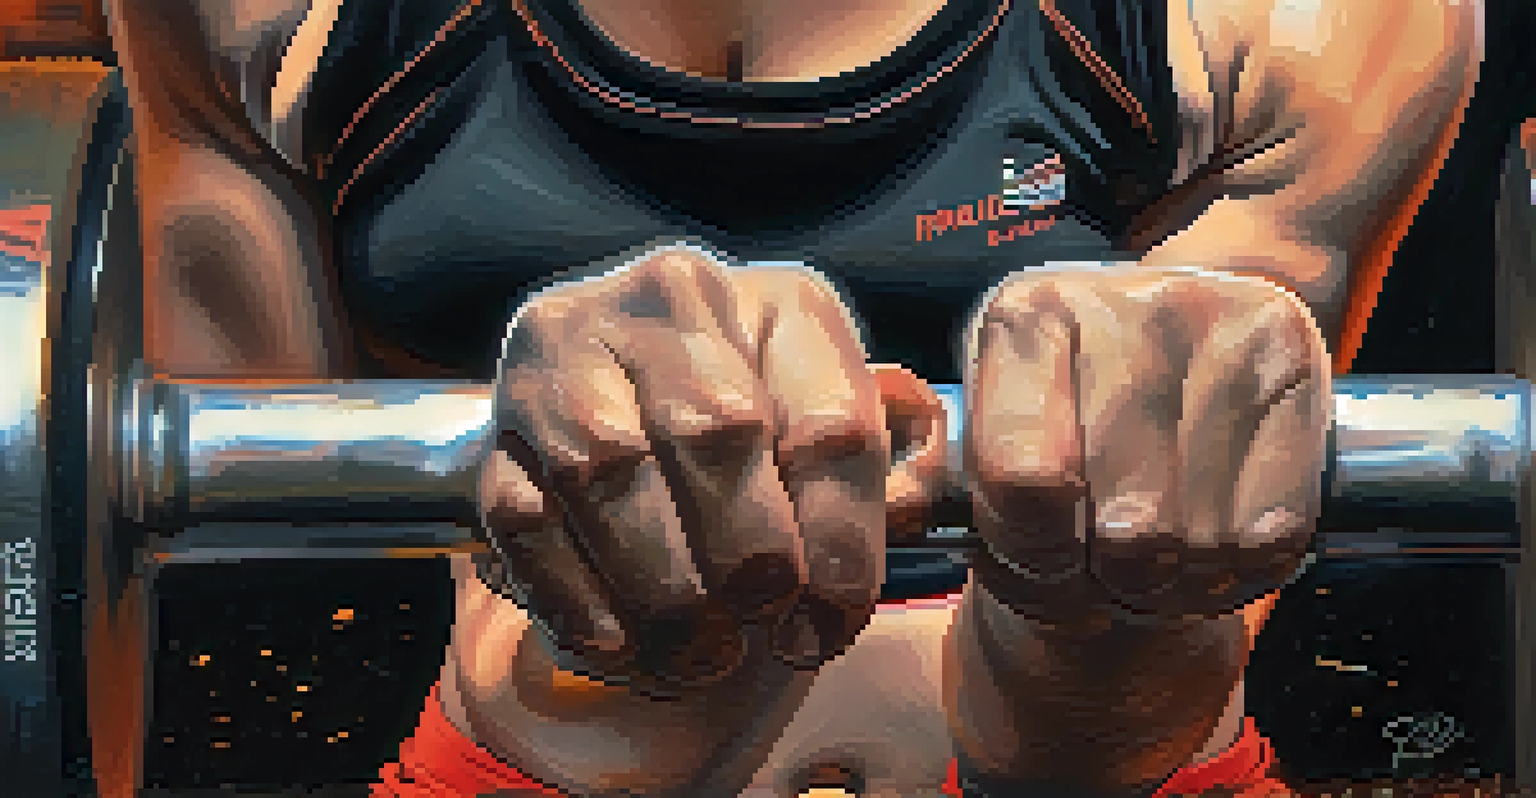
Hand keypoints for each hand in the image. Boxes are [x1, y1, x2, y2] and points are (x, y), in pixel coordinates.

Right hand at [477, 243, 914, 695]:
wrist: (630, 395)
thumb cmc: (761, 431)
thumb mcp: (840, 432)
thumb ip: (893, 469)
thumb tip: (905, 509)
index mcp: (780, 303)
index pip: (826, 425)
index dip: (840, 546)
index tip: (828, 625)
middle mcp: (668, 301)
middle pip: (715, 433)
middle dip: (746, 559)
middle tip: (757, 632)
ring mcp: (569, 351)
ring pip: (608, 471)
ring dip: (660, 589)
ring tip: (696, 654)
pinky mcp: (499, 417)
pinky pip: (526, 514)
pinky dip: (575, 596)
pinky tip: (620, 643)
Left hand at [943, 263, 1327, 791]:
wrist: (1176, 382)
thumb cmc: (1061, 443)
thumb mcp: (979, 455)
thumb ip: (924, 487)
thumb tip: (891, 510)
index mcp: (1027, 314)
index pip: (1027, 479)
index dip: (1033, 554)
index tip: (1039, 559)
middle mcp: (1131, 302)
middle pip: (1124, 526)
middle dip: (1106, 582)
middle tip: (1100, 568)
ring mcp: (1225, 327)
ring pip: (1200, 540)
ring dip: (1170, 586)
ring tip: (1149, 559)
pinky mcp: (1301, 362)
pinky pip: (1270, 535)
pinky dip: (1235, 572)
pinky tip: (1208, 543)